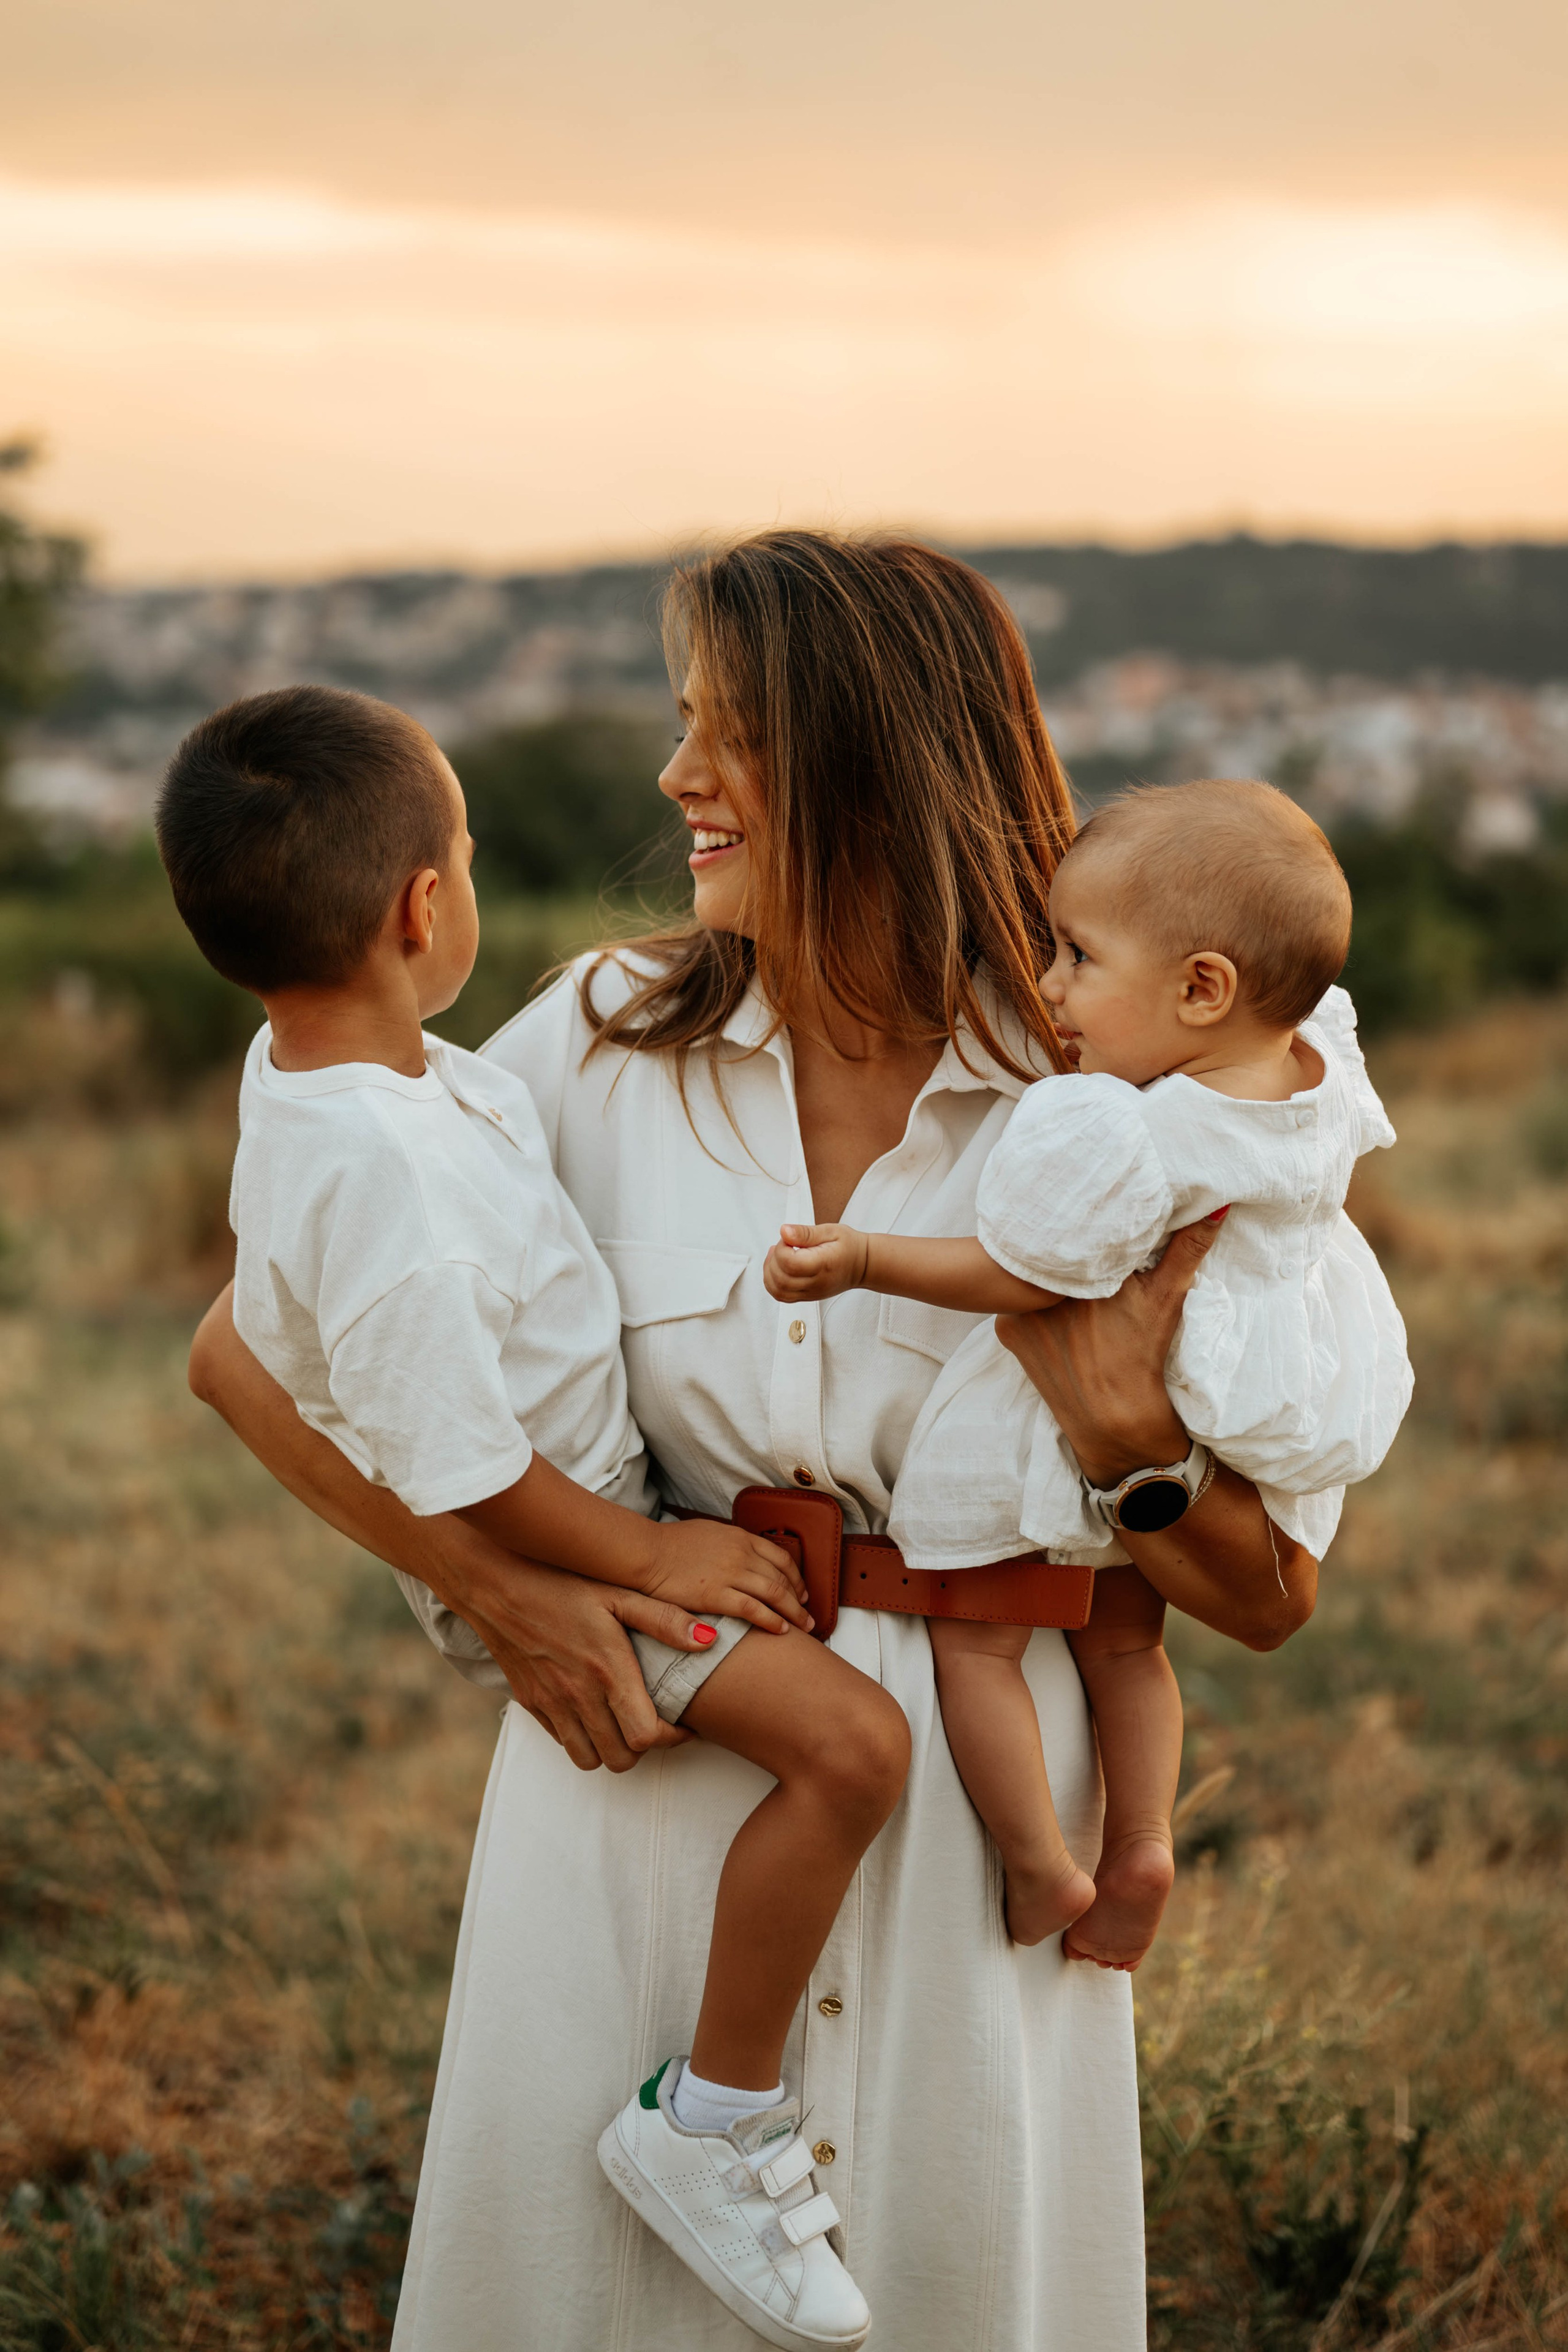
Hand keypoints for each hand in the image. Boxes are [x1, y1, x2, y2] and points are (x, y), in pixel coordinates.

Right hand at [451, 1548, 720, 1771]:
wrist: (496, 1581)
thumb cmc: (562, 1581)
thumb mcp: (618, 1592)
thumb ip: (664, 1619)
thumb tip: (709, 1641)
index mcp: (606, 1671)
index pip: (645, 1736)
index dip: (673, 1738)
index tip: (684, 1723)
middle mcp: (578, 1696)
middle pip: (621, 1759)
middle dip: (644, 1748)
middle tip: (655, 1722)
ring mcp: (551, 1704)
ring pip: (589, 1760)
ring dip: (611, 1750)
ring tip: (623, 1722)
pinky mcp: (530, 1703)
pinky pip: (561, 1742)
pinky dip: (581, 1739)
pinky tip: (592, 1710)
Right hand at [640, 1519, 812, 1633]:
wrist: (647, 1552)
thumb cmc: (672, 1544)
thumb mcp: (711, 1533)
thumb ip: (732, 1545)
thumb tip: (743, 1556)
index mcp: (740, 1538)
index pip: (781, 1558)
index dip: (797, 1577)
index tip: (802, 1592)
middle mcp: (741, 1554)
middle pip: (782, 1578)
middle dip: (799, 1599)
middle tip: (807, 1615)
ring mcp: (730, 1574)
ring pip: (775, 1594)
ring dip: (793, 1613)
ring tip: (803, 1627)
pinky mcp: (716, 1595)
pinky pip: (754, 1610)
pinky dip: (772, 1620)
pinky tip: (780, 1631)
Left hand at [763, 1222, 869, 1302]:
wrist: (863, 1265)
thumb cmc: (849, 1246)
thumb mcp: (830, 1231)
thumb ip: (805, 1233)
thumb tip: (784, 1231)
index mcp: (823, 1265)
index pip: (790, 1264)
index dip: (782, 1248)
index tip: (789, 1238)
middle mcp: (816, 1283)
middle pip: (781, 1279)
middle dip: (773, 1259)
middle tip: (783, 1245)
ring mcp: (811, 1293)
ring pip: (778, 1291)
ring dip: (769, 1272)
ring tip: (777, 1255)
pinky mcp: (807, 1297)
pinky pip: (782, 1296)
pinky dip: (773, 1283)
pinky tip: (778, 1268)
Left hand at [996, 1211, 1227, 1488]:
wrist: (1115, 1421)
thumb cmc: (1145, 1357)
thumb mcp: (1168, 1298)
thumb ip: (1187, 1248)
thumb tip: (1217, 1206)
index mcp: (1082, 1270)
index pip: (1079, 1234)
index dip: (1089, 1228)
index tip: (1102, 1226)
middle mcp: (1044, 1286)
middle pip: (1052, 1255)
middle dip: (1067, 1252)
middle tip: (1085, 1251)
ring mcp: (1021, 1309)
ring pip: (1032, 1278)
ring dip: (1047, 1277)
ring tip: (1071, 1285)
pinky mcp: (1007, 1332)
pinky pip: (1018, 1305)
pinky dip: (1033, 1307)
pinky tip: (1053, 1314)